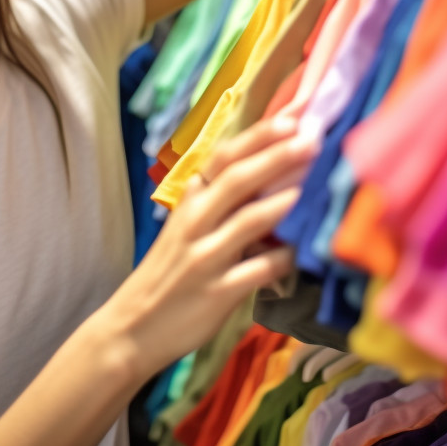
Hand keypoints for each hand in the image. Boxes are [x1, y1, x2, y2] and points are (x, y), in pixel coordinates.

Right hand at [98, 117, 317, 377]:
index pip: (223, 157)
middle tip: (312, 138)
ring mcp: (205, 258)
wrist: (132, 329)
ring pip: (248, 220)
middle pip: (237, 179)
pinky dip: (283, 259)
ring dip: (284, 199)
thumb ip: (210, 202)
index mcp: (189, 202)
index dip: (259, 136)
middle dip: (277, 155)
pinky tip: (304, 250)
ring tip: (314, 181)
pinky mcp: (217, 293)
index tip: (291, 117)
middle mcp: (195, 223)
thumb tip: (242, 171)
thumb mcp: (182, 230)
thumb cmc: (166, 275)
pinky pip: (257, 270)